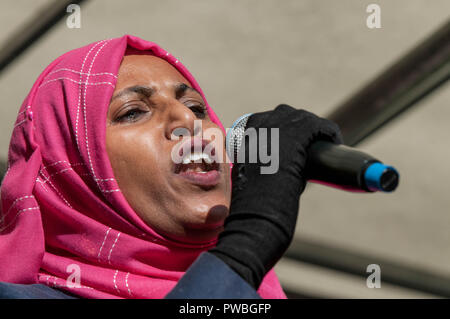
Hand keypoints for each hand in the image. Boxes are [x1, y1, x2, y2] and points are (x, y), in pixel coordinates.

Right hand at [210, 104, 342, 287]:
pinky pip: (322, 127)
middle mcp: (263, 120)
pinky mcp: (302, 127)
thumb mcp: (249, 173)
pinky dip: (330, 133)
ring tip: (325, 146)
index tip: (293, 149)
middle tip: (309, 151)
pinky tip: (335, 141)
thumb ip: (259, 165)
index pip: (270, 123)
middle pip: (288, 117)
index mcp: (246, 130)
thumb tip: (276, 172)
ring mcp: (283, 121)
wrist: (258, 198)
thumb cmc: (251, 195)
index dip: (284, 135)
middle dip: (300, 131)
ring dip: (315, 131)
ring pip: (306, 120)